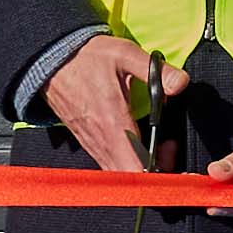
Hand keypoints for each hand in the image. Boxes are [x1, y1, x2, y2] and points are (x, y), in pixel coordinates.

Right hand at [41, 36, 164, 178]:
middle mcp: (101, 140)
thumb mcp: (124, 54)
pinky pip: (110, 163)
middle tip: (168, 148)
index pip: (136, 169)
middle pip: (130, 178)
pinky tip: (138, 141)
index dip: (158, 174)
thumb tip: (180, 83)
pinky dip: (128, 160)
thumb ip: (155, 70)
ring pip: (120, 173)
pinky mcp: (88, 142)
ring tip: (157, 144)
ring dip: (142, 165)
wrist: (52, 59)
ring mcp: (92, 144)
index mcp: (113, 123)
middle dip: (156, 170)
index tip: (172, 158)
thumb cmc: (85, 58)